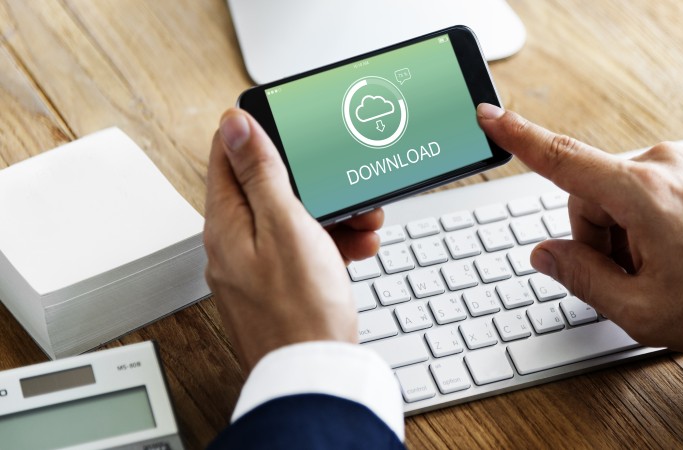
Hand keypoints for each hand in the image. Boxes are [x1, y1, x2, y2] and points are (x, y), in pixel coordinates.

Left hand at [203, 108, 381, 372]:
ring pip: (293, 219)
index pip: (228, 155)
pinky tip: (357, 248)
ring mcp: (257, 265)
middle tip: (344, 187)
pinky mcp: (280, 285)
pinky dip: (330, 243)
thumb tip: (232, 124)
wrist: (314, 373)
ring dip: (330, 213)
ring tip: (364, 222)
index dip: (261, 135)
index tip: (294, 128)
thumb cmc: (301, 308)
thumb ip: (260, 173)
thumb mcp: (286, 225)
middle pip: (269, 188)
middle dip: (313, 182)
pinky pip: (303, 249)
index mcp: (226, 222)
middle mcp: (235, 242)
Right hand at [477, 104, 682, 354]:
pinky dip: (641, 222)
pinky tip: (670, 252)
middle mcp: (662, 165)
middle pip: (586, 194)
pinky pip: (641, 191)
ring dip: (619, 233)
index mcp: (643, 193)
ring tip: (658, 268)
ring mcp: (680, 165)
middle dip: (593, 238)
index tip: (489, 117)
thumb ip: (580, 277)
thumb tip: (545, 255)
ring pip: (612, 195)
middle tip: (629, 277)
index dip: (518, 139)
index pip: (562, 159)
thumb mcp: (641, 308)